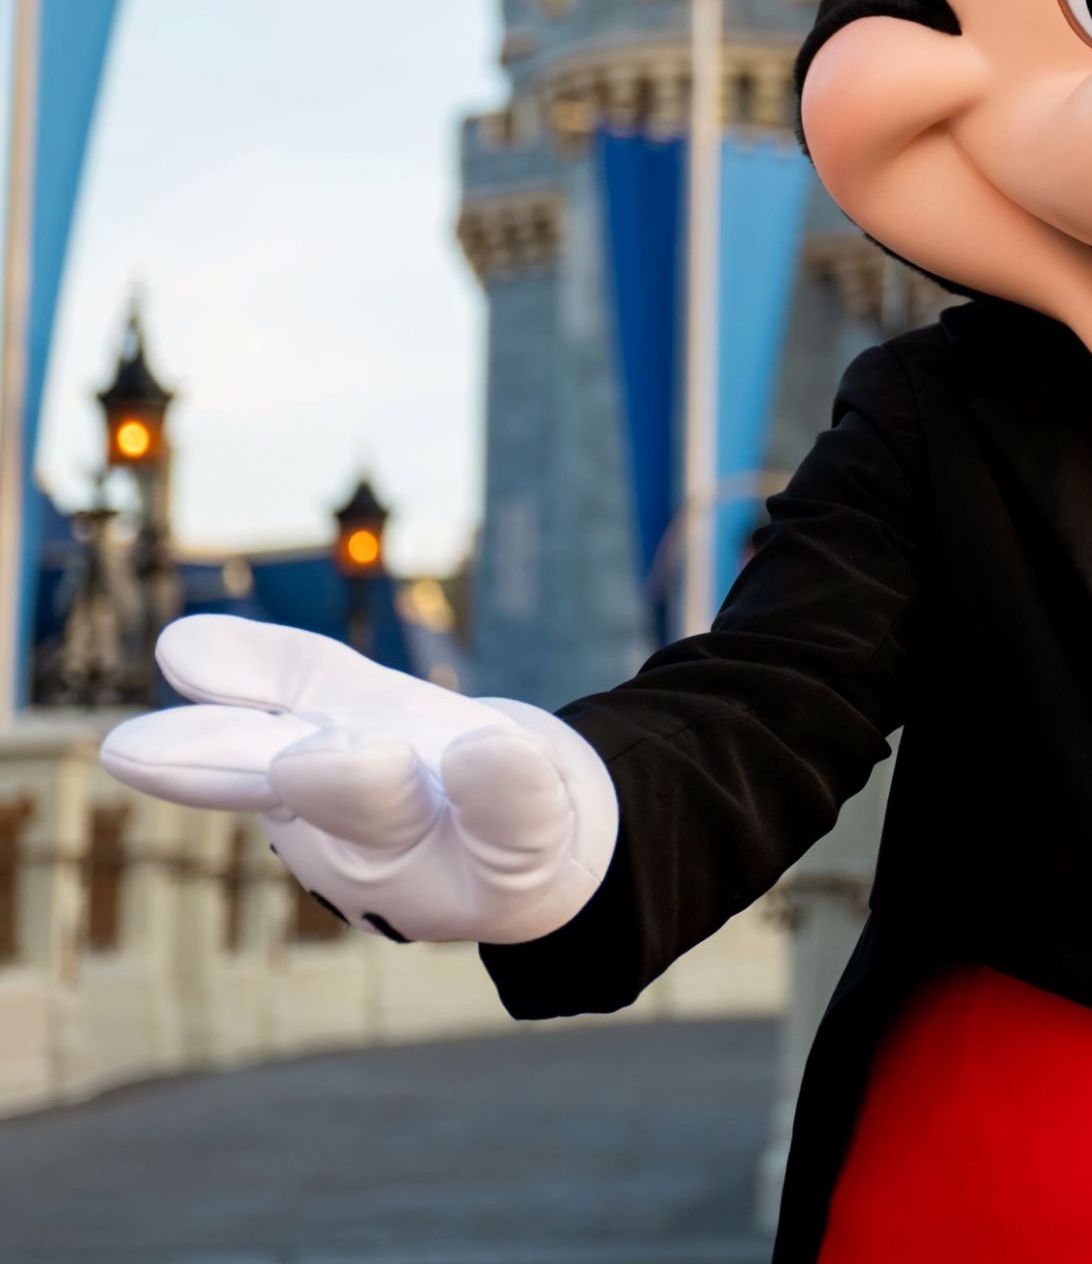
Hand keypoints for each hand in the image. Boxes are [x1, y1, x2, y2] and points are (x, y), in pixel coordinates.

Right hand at [97, 617, 616, 944]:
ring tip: (372, 752)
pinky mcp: (524, 858)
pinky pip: (517, 820)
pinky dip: (506, 788)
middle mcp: (372, 840)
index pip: (253, 767)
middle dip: (310, 781)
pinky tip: (495, 751)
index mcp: (313, 800)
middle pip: (336, 804)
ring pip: (414, 823)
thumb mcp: (348, 712)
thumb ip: (268, 682)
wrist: (556, 831)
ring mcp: (447, 851)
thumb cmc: (429, 768)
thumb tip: (174, 644)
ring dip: (387, 790)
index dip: (196, 758)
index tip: (125, 749)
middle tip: (285, 761)